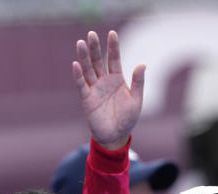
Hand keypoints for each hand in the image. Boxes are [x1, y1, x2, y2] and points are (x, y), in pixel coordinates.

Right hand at [72, 30, 144, 149]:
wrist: (116, 136)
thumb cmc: (128, 119)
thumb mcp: (136, 99)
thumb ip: (138, 82)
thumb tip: (142, 64)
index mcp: (117, 79)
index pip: (114, 59)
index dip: (113, 47)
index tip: (112, 34)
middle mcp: (104, 82)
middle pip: (98, 61)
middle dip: (95, 48)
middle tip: (91, 34)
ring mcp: (94, 89)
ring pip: (88, 70)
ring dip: (84, 57)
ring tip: (81, 43)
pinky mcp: (86, 99)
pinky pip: (81, 85)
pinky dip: (78, 75)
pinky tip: (76, 64)